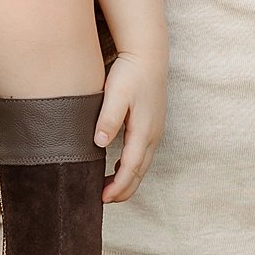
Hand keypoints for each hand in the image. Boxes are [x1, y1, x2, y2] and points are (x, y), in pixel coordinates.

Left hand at [95, 50, 165, 202]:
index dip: (117, 187)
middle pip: (139, 173)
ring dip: (128, 179)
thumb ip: (108, 119)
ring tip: (108, 188)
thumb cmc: (130, 72)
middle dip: (123, 190)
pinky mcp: (153, 124)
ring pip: (143, 165)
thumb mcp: (116, 93)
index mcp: (144, 130)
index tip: (102, 199)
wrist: (148, 53)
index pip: (131, 169)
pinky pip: (144, 154)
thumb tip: (99, 144)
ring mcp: (155, 130)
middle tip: (102, 200)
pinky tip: (119, 165)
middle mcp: (153, 134)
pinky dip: (132, 167)